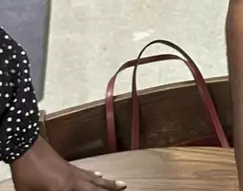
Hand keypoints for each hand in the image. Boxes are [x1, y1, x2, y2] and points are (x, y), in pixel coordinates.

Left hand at [11, 136, 126, 190]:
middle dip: (110, 190)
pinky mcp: (69, 165)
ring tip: (122, 185)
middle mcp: (72, 180)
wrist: (26, 148)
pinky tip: (101, 175)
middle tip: (125, 189)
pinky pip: (86, 172)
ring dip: (109, 183)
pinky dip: (95, 175)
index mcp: (63, 188)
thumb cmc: (26, 173)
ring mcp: (72, 171)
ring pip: (94, 179)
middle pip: (95, 188)